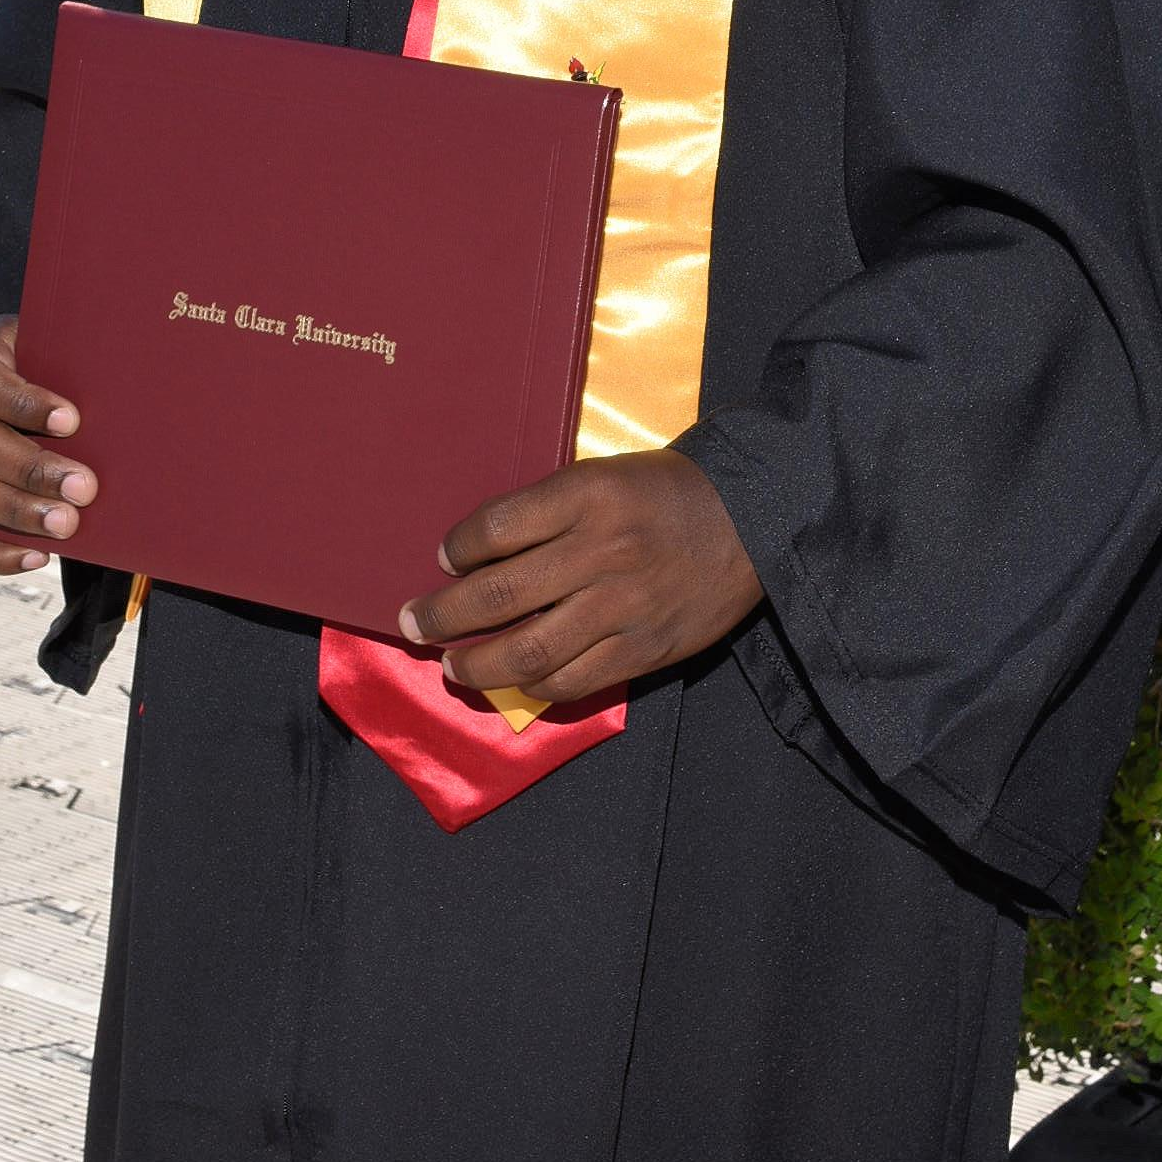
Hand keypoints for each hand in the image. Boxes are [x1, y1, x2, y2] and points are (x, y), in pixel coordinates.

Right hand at [0, 314, 96, 574]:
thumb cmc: (92, 359)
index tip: (73, 421)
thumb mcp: (92, 344)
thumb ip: (99, 357)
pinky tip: (40, 556)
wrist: (89, 387)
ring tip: (69, 524)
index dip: (19, 403)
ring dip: (18, 511)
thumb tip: (141, 373)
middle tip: (85, 487)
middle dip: (31, 470)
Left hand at [397, 449, 760, 705]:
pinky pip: (572, 680)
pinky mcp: (643, 649)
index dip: (456, 548)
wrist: (750, 518)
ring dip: (477, 665)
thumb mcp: (601, 475)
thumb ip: (546, 511)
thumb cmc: (664, 491)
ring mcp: (621, 606)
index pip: (495, 528)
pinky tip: (513, 683)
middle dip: (442, 616)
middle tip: (412, 623)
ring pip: (528, 651)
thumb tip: (478, 555)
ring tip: (452, 666)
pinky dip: (533, 687)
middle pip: (499, 594)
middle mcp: (599, 551)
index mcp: (585, 495)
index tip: (442, 560)